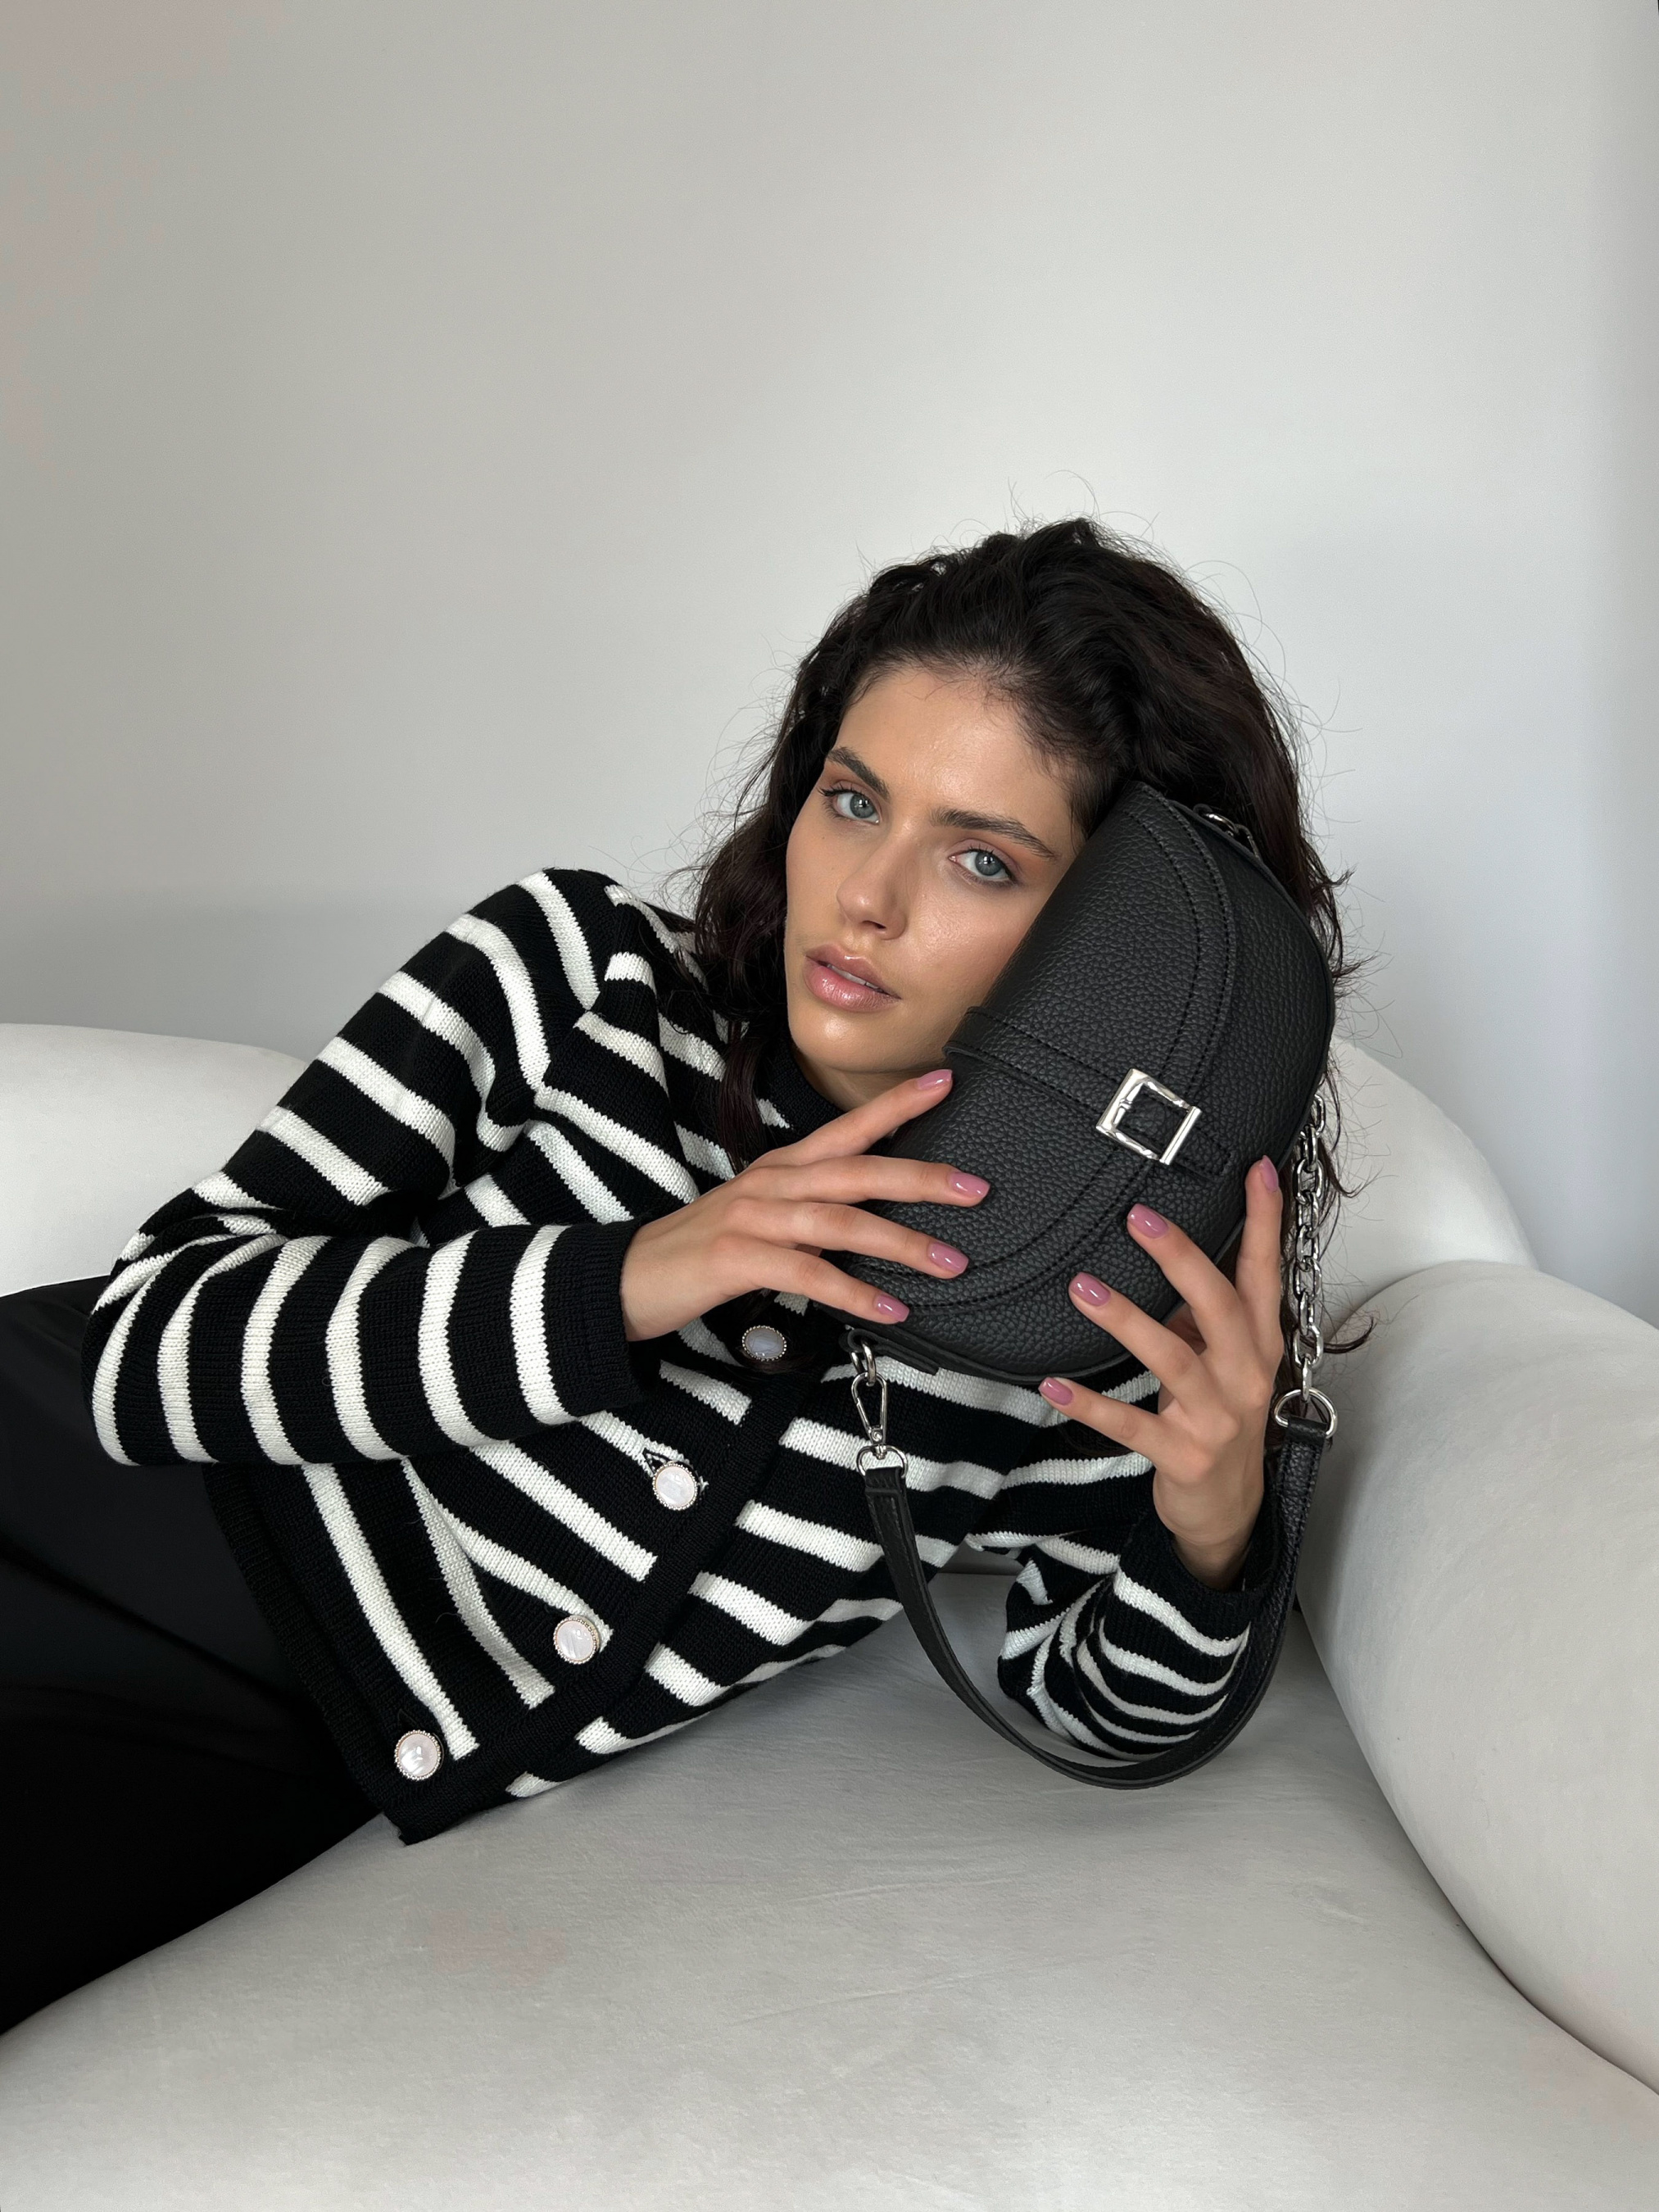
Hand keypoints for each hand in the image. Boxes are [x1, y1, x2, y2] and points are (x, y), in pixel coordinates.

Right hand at [618, 1069, 989, 1342]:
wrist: (627, 1279)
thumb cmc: (703, 1253)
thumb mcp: (764, 1222)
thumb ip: (814, 1217)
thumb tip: (875, 1227)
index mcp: (783, 1169)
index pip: (849, 1128)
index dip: (898, 1106)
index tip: (947, 1083)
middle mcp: (772, 1183)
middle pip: (857, 1170)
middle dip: (921, 1177)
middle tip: (976, 1188)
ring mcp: (753, 1218)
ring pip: (840, 1221)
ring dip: (902, 1244)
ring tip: (950, 1264)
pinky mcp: (737, 1258)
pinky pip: (808, 1274)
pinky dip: (855, 1292)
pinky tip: (890, 1309)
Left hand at [1036, 1159, 1284, 1590]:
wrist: (1228, 1510)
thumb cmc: (1221, 1420)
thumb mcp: (1224, 1362)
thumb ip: (1202, 1312)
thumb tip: (1168, 1250)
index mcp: (1258, 1343)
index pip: (1265, 1272)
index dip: (1266, 1221)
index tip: (1258, 1169)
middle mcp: (1246, 1375)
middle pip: (1220, 1306)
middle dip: (1181, 1258)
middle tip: (1138, 1217)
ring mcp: (1217, 1419)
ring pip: (1174, 1360)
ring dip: (1127, 1321)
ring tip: (1082, 1287)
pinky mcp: (1183, 1455)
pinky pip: (1131, 1426)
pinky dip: (1091, 1405)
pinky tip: (1053, 1385)